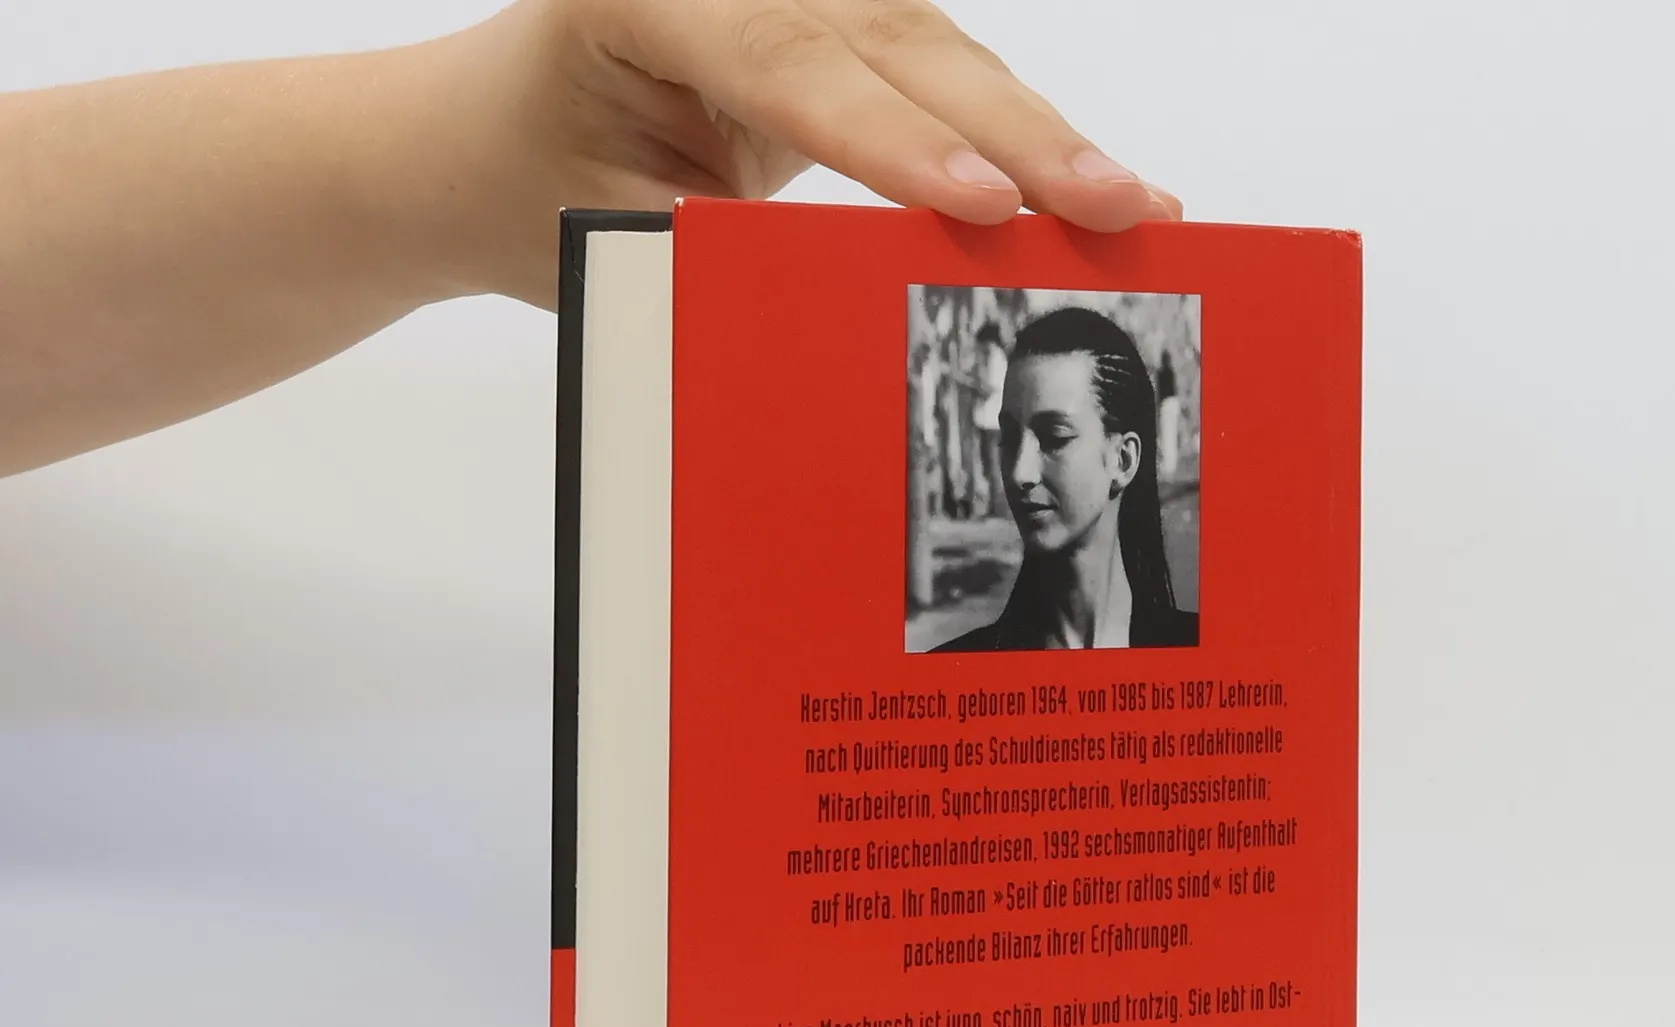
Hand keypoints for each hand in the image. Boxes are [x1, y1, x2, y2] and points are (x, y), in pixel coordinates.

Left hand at [442, 0, 1181, 303]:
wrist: (489, 137)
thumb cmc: (533, 182)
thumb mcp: (609, 230)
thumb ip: (720, 245)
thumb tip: (864, 294)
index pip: (788, 60)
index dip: (897, 139)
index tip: (982, 204)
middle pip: (893, 41)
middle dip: (1012, 134)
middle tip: (1110, 205)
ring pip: (934, 49)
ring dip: (1037, 135)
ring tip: (1129, 204)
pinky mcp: (833, 23)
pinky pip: (932, 70)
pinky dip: (1010, 132)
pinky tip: (1085, 178)